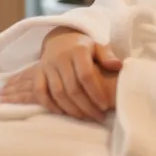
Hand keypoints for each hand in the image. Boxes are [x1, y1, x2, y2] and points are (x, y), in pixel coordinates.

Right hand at [0, 28, 121, 120]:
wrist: (59, 38)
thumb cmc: (84, 47)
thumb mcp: (98, 46)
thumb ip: (107, 56)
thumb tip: (117, 66)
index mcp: (78, 50)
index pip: (86, 75)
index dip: (95, 92)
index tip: (104, 106)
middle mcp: (60, 58)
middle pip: (72, 87)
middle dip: (86, 106)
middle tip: (97, 116)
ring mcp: (47, 65)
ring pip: (57, 92)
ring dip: (70, 108)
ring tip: (84, 117)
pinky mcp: (38, 72)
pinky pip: (40, 92)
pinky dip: (50, 105)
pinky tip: (63, 113)